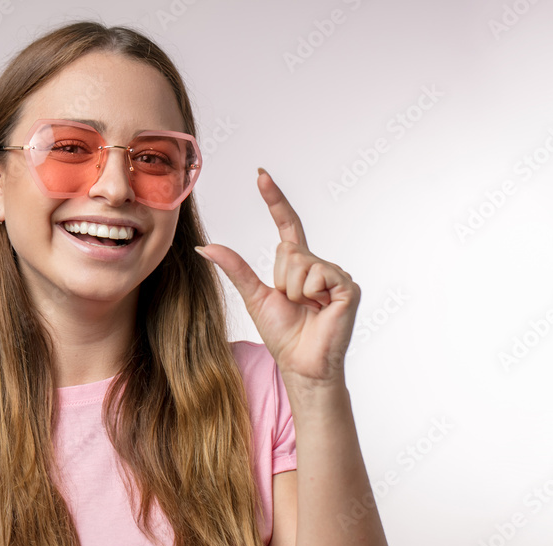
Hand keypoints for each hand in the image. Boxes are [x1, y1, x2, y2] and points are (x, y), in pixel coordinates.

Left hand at [194, 168, 360, 385]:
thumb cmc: (282, 334)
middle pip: (287, 249)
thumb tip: (205, 247)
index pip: (286, 225)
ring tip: (307, 308)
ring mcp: (335, 274)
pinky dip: (310, 293)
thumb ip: (234, 268)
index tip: (260, 175)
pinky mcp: (347, 286)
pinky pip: (318, 274)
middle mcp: (319, 264)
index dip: (274, 200)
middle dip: (281, 279)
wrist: (301, 363)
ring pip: (300, 261)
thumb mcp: (253, 295)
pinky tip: (320, 308)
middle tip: (293, 303)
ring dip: (294, 289)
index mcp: (298, 265)